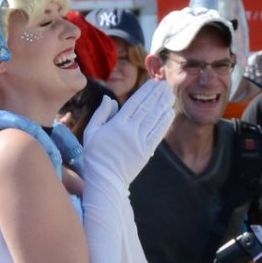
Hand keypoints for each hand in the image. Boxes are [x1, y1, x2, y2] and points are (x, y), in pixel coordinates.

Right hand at [82, 77, 174, 192]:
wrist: (105, 180)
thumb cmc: (95, 156)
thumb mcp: (91, 132)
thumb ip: (101, 114)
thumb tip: (110, 99)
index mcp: (117, 123)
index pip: (135, 102)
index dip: (146, 91)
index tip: (153, 82)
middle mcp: (131, 130)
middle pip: (147, 108)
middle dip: (157, 94)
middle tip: (166, 84)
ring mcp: (140, 141)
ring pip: (154, 119)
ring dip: (163, 105)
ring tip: (170, 95)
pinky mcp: (146, 151)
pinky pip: (158, 134)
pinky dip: (164, 123)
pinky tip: (169, 113)